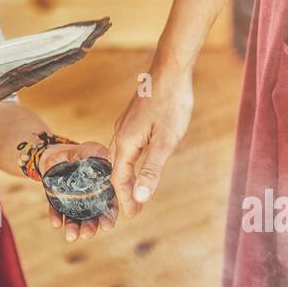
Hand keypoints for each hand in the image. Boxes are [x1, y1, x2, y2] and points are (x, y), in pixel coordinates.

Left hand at [37, 141, 117, 241]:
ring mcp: (74, 203)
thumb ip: (102, 158)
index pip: (109, 207)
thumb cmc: (82, 152)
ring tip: (71, 236)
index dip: (108, 218)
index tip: (106, 226)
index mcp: (104, 191)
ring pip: (76, 220)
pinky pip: (57, 211)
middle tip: (87, 234)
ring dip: (74, 229)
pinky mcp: (58, 202)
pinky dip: (56, 218)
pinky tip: (56, 224)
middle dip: (90, 228)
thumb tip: (113, 165)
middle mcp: (90, 202)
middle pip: (92, 219)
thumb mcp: (94, 151)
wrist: (58, 153)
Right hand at [110, 68, 192, 217]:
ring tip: (133, 191)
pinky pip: (124, 147)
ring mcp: (124, 126)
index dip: (126, 199)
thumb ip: (152, 170)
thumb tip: (140, 197)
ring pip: (119, 158)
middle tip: (132, 209)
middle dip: (122, 191)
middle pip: (116, 170)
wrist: (171, 71)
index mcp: (125, 143)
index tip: (132, 215)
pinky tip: (136, 163)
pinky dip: (128, 162)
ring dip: (125, 176)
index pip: (120, 179)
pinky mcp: (132, 120)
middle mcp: (120, 134)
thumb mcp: (166, 142)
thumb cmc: (171, 104)